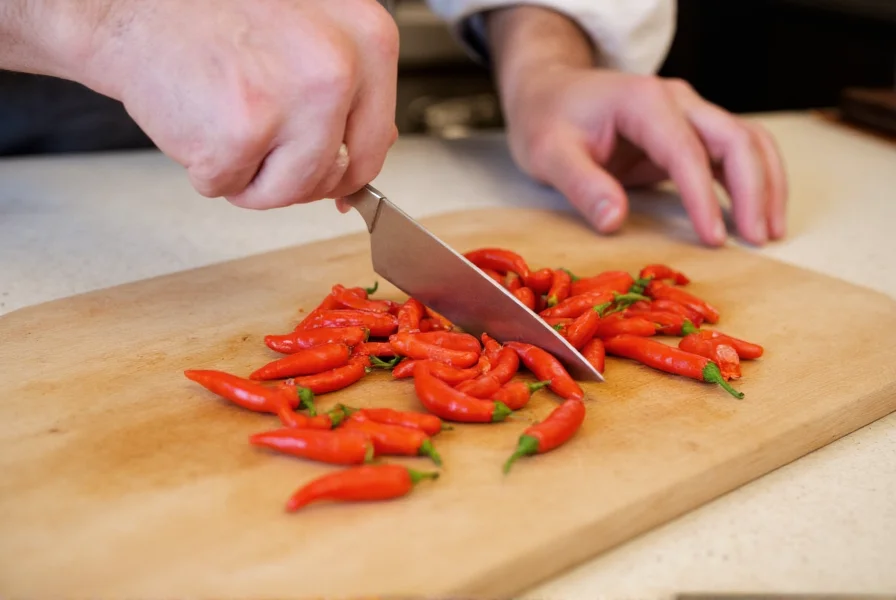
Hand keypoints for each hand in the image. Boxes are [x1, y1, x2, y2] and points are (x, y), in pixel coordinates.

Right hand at [82, 0, 398, 208]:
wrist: (131, 5)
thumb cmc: (214, 13)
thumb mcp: (307, 29)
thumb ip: (351, 86)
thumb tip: (379, 142)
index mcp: (365, 37)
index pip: (375, 140)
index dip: (347, 169)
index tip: (332, 176)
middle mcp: (338, 67)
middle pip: (333, 174)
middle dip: (293, 175)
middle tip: (257, 136)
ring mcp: (291, 101)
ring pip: (288, 193)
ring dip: (248, 176)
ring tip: (223, 119)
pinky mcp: (240, 133)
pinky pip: (232, 188)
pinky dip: (206, 168)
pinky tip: (196, 117)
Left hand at [488, 8, 786, 246]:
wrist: (549, 92)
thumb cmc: (547, 119)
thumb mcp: (549, 153)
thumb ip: (582, 185)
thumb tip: (615, 221)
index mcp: (644, 102)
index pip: (686, 151)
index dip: (703, 198)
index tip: (714, 240)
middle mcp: (676, 101)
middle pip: (735, 138)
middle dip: (754, 189)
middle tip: (758, 239)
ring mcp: (687, 115)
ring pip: (746, 142)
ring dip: (766, 184)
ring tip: (769, 232)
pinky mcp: (688, 134)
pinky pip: (733, 154)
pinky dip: (752, 182)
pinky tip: (754, 216)